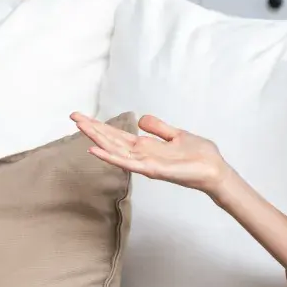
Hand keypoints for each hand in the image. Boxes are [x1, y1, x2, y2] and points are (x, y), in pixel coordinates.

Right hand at [71, 112, 228, 194]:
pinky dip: (109, 157)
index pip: (117, 135)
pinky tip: (94, 150)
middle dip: (92, 129)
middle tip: (72, 117)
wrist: (214, 170)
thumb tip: (140, 119)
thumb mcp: (176, 134)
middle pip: (111, 140)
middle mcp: (141, 155)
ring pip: (114, 150)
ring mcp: (144, 163)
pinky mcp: (151, 170)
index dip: (100, 126)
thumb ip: (157, 128)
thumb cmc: (199, 156)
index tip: (83, 116)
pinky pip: (126, 163)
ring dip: (96, 139)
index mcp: (145, 147)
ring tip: (79, 127)